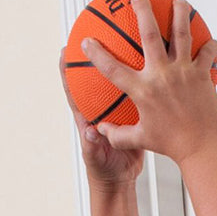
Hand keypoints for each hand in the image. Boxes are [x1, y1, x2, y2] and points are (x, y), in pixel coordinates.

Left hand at [60, 49, 144, 187]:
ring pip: (118, 84)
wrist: (120, 180)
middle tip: (94, 36)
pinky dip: (142, 86)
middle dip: (92, 58)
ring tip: (128, 46)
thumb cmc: (103, 169)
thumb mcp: (96, 157)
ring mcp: (116, 113)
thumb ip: (92, 144)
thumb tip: (90, 131)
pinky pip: (137, 98)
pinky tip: (152, 75)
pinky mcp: (133, 118)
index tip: (64, 50)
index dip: (66, 70)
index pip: (74, 90)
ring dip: (121, 66)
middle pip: (94, 79)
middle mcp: (100, 111)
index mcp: (86, 118)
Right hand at [80, 0, 216, 165]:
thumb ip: (118, 134)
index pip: (111, 67)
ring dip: (180, 15)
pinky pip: (207, 53)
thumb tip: (101, 130)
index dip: (96, 53)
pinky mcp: (203, 76)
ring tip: (179, 2)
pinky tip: (210, 38)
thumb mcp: (140, 139)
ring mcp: (184, 73)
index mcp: (142, 91)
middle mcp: (161, 76)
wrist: (203, 148)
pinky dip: (210, 44)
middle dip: (142, 11)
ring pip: (181, 35)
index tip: (86, 41)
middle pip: (149, 35)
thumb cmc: (172, 145)